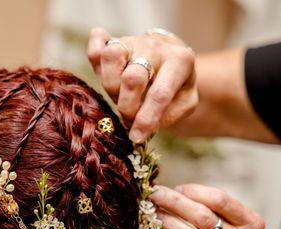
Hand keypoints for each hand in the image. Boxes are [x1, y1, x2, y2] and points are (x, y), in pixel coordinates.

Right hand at [87, 28, 197, 142]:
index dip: (146, 120)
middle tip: (129, 117)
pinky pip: (98, 41)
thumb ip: (171, 115)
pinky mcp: (114, 39)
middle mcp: (155, 47)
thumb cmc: (178, 86)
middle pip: (132, 77)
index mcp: (180, 61)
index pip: (160, 95)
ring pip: (111, 56)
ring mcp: (133, 41)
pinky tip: (101, 70)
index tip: (137, 137)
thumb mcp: (186, 103)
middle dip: (127, 106)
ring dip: (110, 85)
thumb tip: (143, 124)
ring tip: (119, 96)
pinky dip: (94, 54)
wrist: (172, 60)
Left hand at [150, 184, 280, 228]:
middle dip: (174, 202)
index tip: (177, 187)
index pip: (219, 199)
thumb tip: (187, 195)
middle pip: (202, 217)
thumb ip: (226, 214)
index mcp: (250, 225)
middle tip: (155, 194)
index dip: (193, 191)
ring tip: (155, 215)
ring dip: (170, 225)